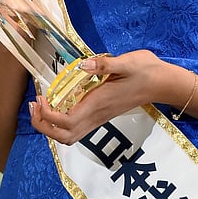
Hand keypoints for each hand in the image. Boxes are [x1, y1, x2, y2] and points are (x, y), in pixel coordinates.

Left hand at [28, 50, 182, 143]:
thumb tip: (84, 65)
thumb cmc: (146, 70)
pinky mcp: (103, 115)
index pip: (66, 121)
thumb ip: (106, 64)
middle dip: (43, 126)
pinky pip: (77, 128)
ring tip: (42, 107)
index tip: (40, 96)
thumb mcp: (127, 61)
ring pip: (70, 136)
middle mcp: (97, 115)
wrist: (163, 82)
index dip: (47, 115)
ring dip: (51, 127)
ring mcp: (100, 117)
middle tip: (34, 105)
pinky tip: (59, 104)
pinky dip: (61, 123)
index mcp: (99, 103)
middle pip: (64, 136)